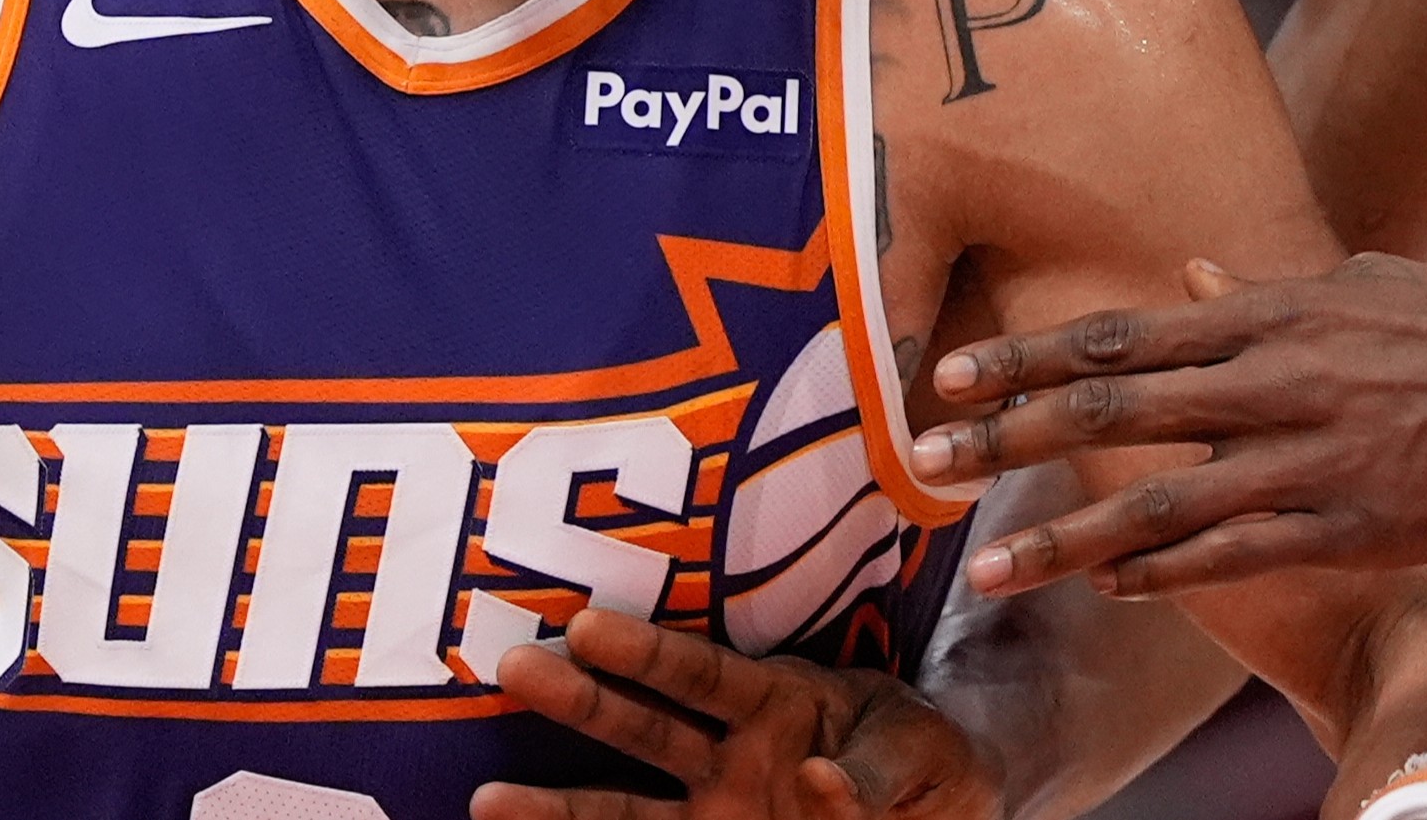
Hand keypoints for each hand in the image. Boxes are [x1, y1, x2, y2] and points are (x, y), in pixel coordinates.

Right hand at [470, 608, 997, 819]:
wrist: (941, 813)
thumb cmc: (929, 765)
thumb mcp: (922, 755)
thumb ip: (873, 769)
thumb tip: (813, 778)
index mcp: (779, 701)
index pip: (704, 674)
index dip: (647, 652)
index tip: (588, 625)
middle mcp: (730, 754)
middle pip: (644, 727)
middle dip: (579, 700)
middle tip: (512, 667)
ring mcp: (714, 811)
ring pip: (623, 806)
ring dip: (555, 803)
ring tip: (485, 801)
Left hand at [919, 254, 1426, 599]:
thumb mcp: (1367, 288)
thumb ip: (1274, 290)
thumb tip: (1194, 280)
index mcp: (1280, 310)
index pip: (1125, 332)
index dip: (1028, 358)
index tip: (947, 379)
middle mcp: (1281, 376)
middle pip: (1116, 409)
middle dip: (1009, 439)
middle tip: (924, 466)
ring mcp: (1318, 455)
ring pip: (1163, 501)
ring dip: (1067, 536)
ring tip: (989, 567)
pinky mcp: (1359, 522)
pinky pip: (1241, 555)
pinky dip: (1168, 575)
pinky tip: (1113, 590)